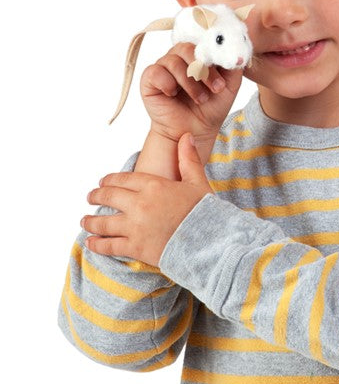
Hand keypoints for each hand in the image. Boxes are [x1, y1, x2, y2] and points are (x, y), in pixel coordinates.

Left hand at [82, 134, 211, 265]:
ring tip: (84, 221)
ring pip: (104, 222)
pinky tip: (90, 242)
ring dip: (91, 221)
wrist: (209, 242)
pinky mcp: (135, 247)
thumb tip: (186, 136)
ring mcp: (135, 226)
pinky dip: (97, 244)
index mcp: (153, 185)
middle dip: (96, 197)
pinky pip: (109, 245)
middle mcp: (140, 204)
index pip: (123, 179)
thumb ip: (188, 159)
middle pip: (108, 197)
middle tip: (90, 197)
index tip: (103, 183)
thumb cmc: (205, 213)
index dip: (109, 181)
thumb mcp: (198, 182)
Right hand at [141, 42, 242, 146]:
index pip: (201, 41)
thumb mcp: (230, 85)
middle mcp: (178, 57)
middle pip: (187, 48)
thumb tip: (237, 48)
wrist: (196, 130)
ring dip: (190, 82)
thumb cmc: (211, 106)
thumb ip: (233, 65)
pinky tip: (173, 94)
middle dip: (204, 69)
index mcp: (196, 55)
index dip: (213, 52)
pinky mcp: (149, 79)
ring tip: (201, 99)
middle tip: (217, 87)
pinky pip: (155, 72)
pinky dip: (168, 83)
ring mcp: (163, 67)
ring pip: (173, 62)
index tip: (226, 68)